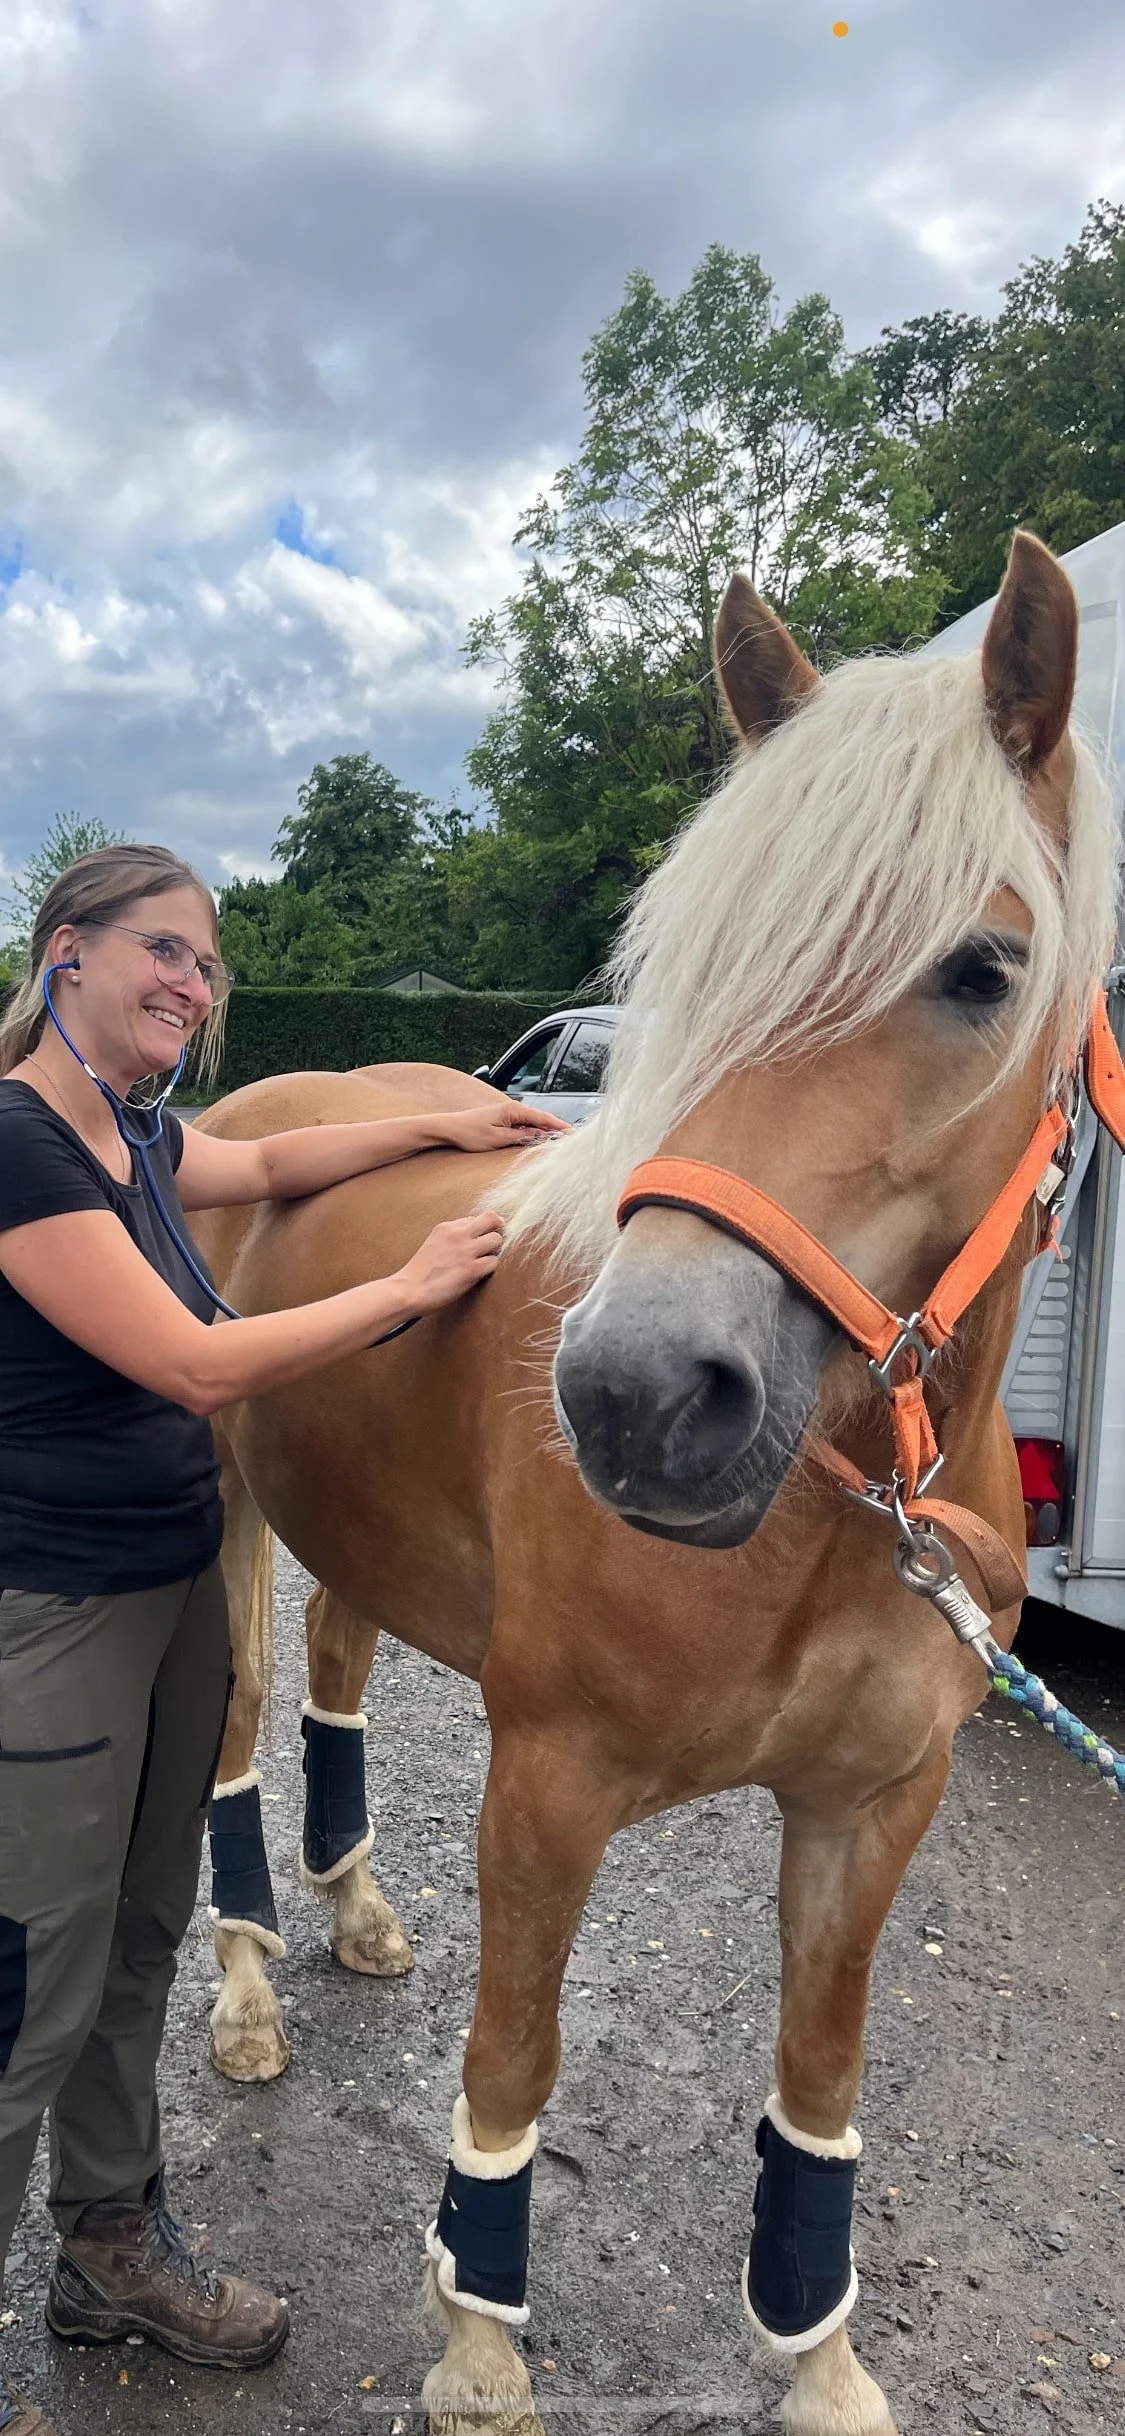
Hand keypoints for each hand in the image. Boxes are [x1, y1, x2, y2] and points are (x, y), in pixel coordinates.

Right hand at [395, 1213, 505, 1313]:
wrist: (409, 1290)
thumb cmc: (420, 1272)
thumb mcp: (433, 1243)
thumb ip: (451, 1238)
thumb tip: (470, 1239)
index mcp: (447, 1227)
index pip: (475, 1218)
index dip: (481, 1230)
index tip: (480, 1239)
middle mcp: (458, 1234)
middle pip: (492, 1218)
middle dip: (498, 1228)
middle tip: (494, 1243)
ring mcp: (466, 1251)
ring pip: (497, 1239)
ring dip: (495, 1250)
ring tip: (485, 1260)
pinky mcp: (472, 1269)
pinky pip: (494, 1262)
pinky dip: (490, 1268)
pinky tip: (479, 1274)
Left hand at [437, 1101, 571, 1153]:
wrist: (449, 1128)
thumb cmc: (469, 1132)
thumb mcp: (498, 1139)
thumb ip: (521, 1137)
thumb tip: (540, 1135)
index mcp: (513, 1110)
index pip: (542, 1118)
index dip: (559, 1126)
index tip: (572, 1133)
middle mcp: (512, 1109)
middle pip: (540, 1119)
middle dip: (556, 1127)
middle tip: (572, 1138)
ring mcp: (508, 1114)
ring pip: (533, 1122)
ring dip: (545, 1130)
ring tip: (560, 1139)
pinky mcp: (503, 1119)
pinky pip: (523, 1125)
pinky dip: (533, 1130)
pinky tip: (540, 1137)